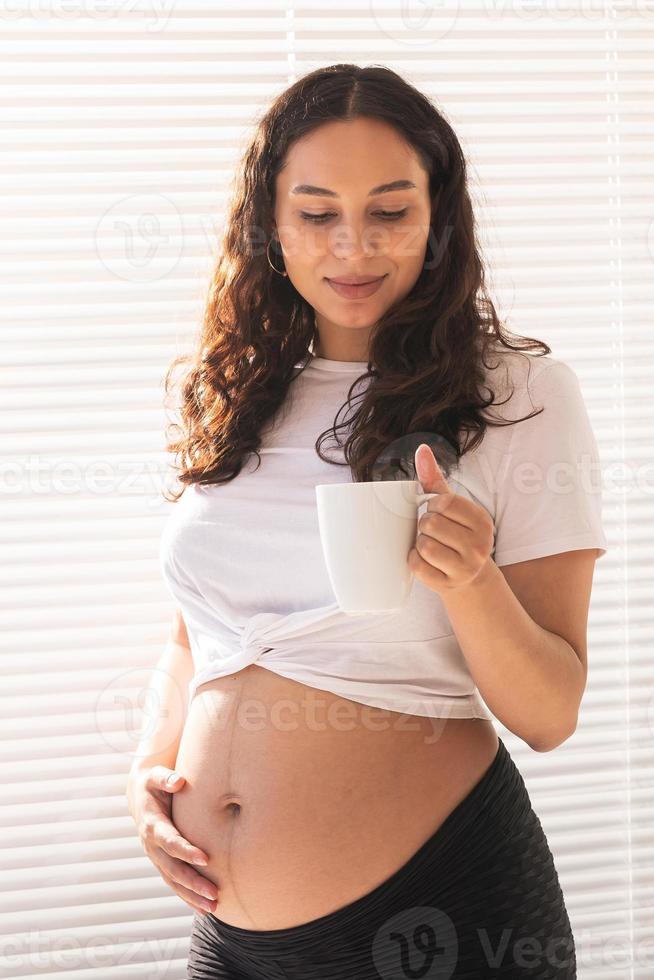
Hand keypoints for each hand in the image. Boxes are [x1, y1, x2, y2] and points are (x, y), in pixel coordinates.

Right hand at [126, 765, 219, 915]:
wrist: (139, 796)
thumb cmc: (153, 783)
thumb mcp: (155, 775)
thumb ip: (166, 778)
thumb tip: (178, 781)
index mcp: (152, 824)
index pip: (170, 841)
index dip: (185, 850)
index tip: (205, 858)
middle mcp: (151, 845)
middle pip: (173, 869)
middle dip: (193, 882)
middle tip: (214, 893)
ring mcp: (155, 857)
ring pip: (173, 881)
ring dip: (192, 896)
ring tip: (213, 907)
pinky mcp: (161, 863)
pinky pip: (174, 883)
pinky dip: (187, 897)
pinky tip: (203, 909)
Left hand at [408, 443, 494, 595]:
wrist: (468, 576)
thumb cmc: (456, 533)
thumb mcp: (451, 506)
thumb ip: (435, 478)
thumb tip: (421, 449)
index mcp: (483, 521)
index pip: (444, 503)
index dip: (433, 506)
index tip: (438, 512)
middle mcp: (480, 545)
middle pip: (430, 524)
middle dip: (425, 526)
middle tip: (434, 532)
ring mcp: (466, 568)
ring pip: (424, 545)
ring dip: (419, 544)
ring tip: (431, 546)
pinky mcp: (448, 584)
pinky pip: (417, 566)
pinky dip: (414, 561)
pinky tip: (425, 560)